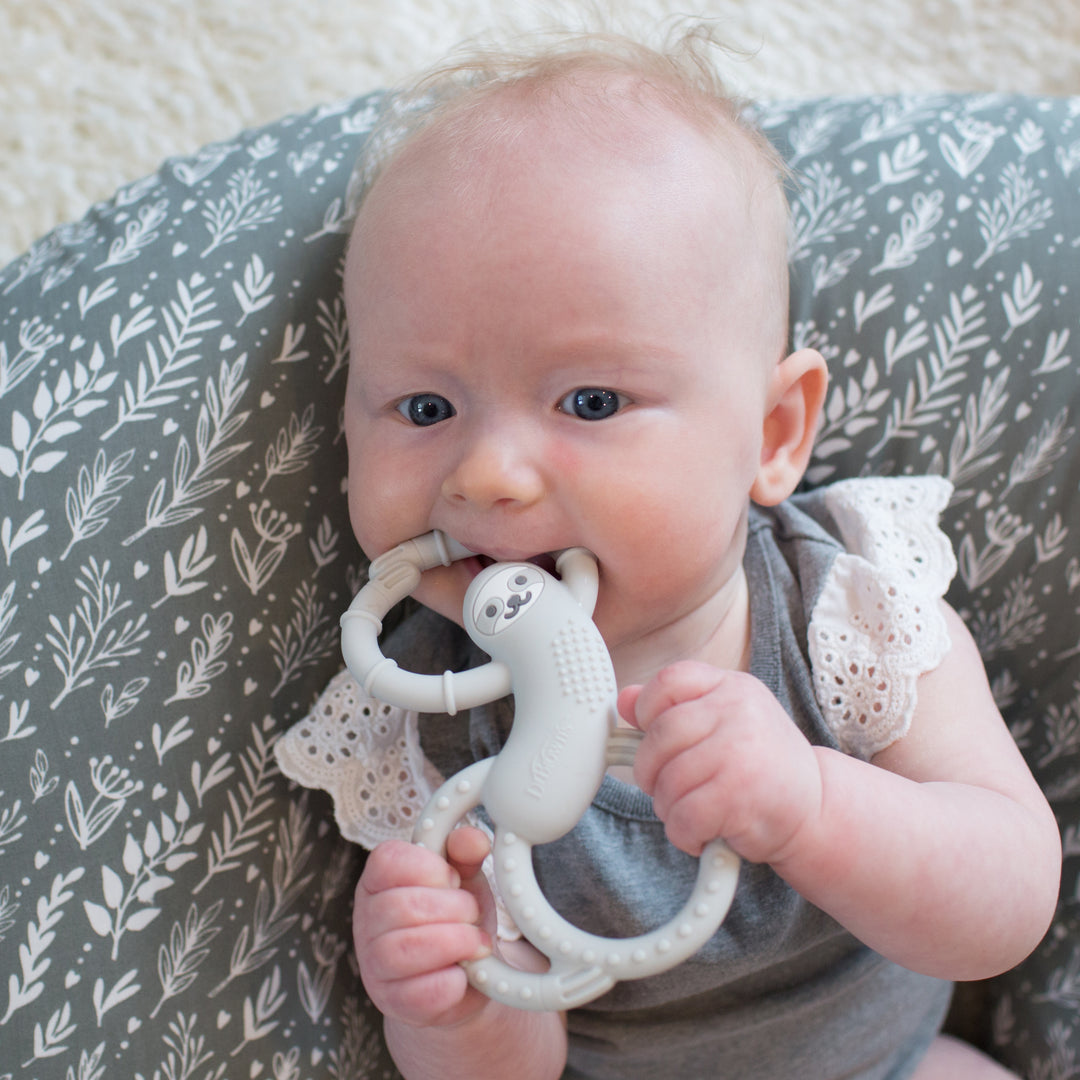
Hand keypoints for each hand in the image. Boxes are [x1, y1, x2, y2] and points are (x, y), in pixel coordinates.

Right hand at [354, 827, 495, 1027]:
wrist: (464, 976)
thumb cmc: (456, 917)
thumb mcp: (463, 878)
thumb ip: (465, 853)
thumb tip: (474, 838)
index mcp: (378, 880)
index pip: (387, 860)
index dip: (428, 868)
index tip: (453, 879)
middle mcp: (367, 921)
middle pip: (402, 906)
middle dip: (453, 908)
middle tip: (472, 914)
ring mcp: (374, 965)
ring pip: (405, 949)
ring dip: (454, 942)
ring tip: (476, 942)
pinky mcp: (393, 1003)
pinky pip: (420, 993)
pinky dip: (452, 981)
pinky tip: (464, 973)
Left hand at [618, 662, 821, 864]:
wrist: (817, 809)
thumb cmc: (762, 766)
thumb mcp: (725, 723)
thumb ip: (675, 709)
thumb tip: (624, 700)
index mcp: (732, 687)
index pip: (670, 680)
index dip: (648, 709)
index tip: (652, 734)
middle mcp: (738, 712)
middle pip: (659, 735)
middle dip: (651, 771)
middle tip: (667, 787)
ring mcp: (739, 752)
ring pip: (666, 781)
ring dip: (669, 808)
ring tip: (693, 811)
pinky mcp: (738, 795)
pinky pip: (682, 816)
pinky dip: (684, 834)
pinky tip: (704, 833)